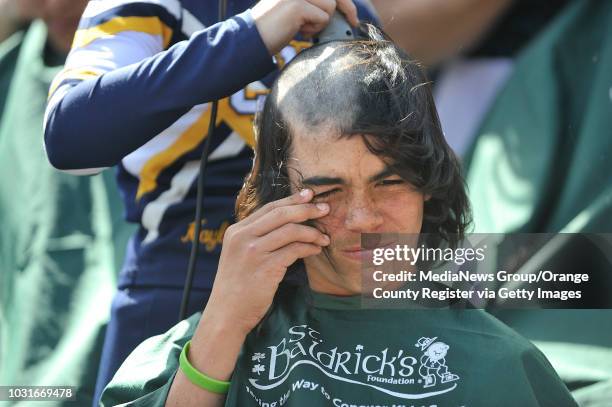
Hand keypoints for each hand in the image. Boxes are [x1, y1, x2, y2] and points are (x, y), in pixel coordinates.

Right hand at [203, 189, 329, 335]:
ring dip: (312, 232)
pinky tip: (316, 250)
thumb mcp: (239, 255)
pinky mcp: (266, 267)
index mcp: (236, 231)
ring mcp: (253, 252)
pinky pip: (295, 250)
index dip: (292, 200)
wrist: (226, 315)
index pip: (269, 208)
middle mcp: (243, 237)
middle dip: (306, 209)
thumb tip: (287, 223)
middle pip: (281, 214)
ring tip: (324, 237)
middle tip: (325, 209)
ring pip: (291, 230)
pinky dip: (309, 248)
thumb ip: (256, 238)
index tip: (309, 195)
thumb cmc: (238, 287)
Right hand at [252, 0, 358, 54]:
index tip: (351, 13)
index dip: (342, 0)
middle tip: (354, 22)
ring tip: (302, 27)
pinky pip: (323, 18)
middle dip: (348, 7)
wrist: (250, 38)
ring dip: (320, 21)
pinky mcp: (298, 5)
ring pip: (330, 6)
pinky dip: (314, 29)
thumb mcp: (295, 6)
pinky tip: (298, 31)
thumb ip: (313, 1)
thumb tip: (341, 5)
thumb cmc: (274, 26)